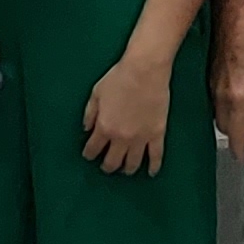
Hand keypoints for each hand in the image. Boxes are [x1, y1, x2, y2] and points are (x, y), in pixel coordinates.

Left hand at [79, 51, 174, 175]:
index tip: (89, 156)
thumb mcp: (96, 93)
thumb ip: (89, 114)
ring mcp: (140, 138)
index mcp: (104, 127)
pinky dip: (154, 167)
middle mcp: (121, 138)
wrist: (145, 71)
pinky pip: (156, 156)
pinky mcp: (157, 134)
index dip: (89, 154)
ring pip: (133, 163)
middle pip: (112, 161)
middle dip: (107, 166)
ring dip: (127, 169)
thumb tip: (86, 129)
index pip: (93, 149)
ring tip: (125, 170)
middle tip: (107, 166)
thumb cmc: (119, 78)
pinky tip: (151, 172)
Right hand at [213, 11, 243, 172]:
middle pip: (225, 128)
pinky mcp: (210, 77)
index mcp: (238, 100)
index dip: (240, 150)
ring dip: (230, 121)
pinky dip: (225, 107)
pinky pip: (215, 101)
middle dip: (236, 136)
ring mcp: (213, 87)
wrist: (234, 19)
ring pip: (218, 115)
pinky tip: (237, 99)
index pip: (235, 136)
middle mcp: (221, 97)